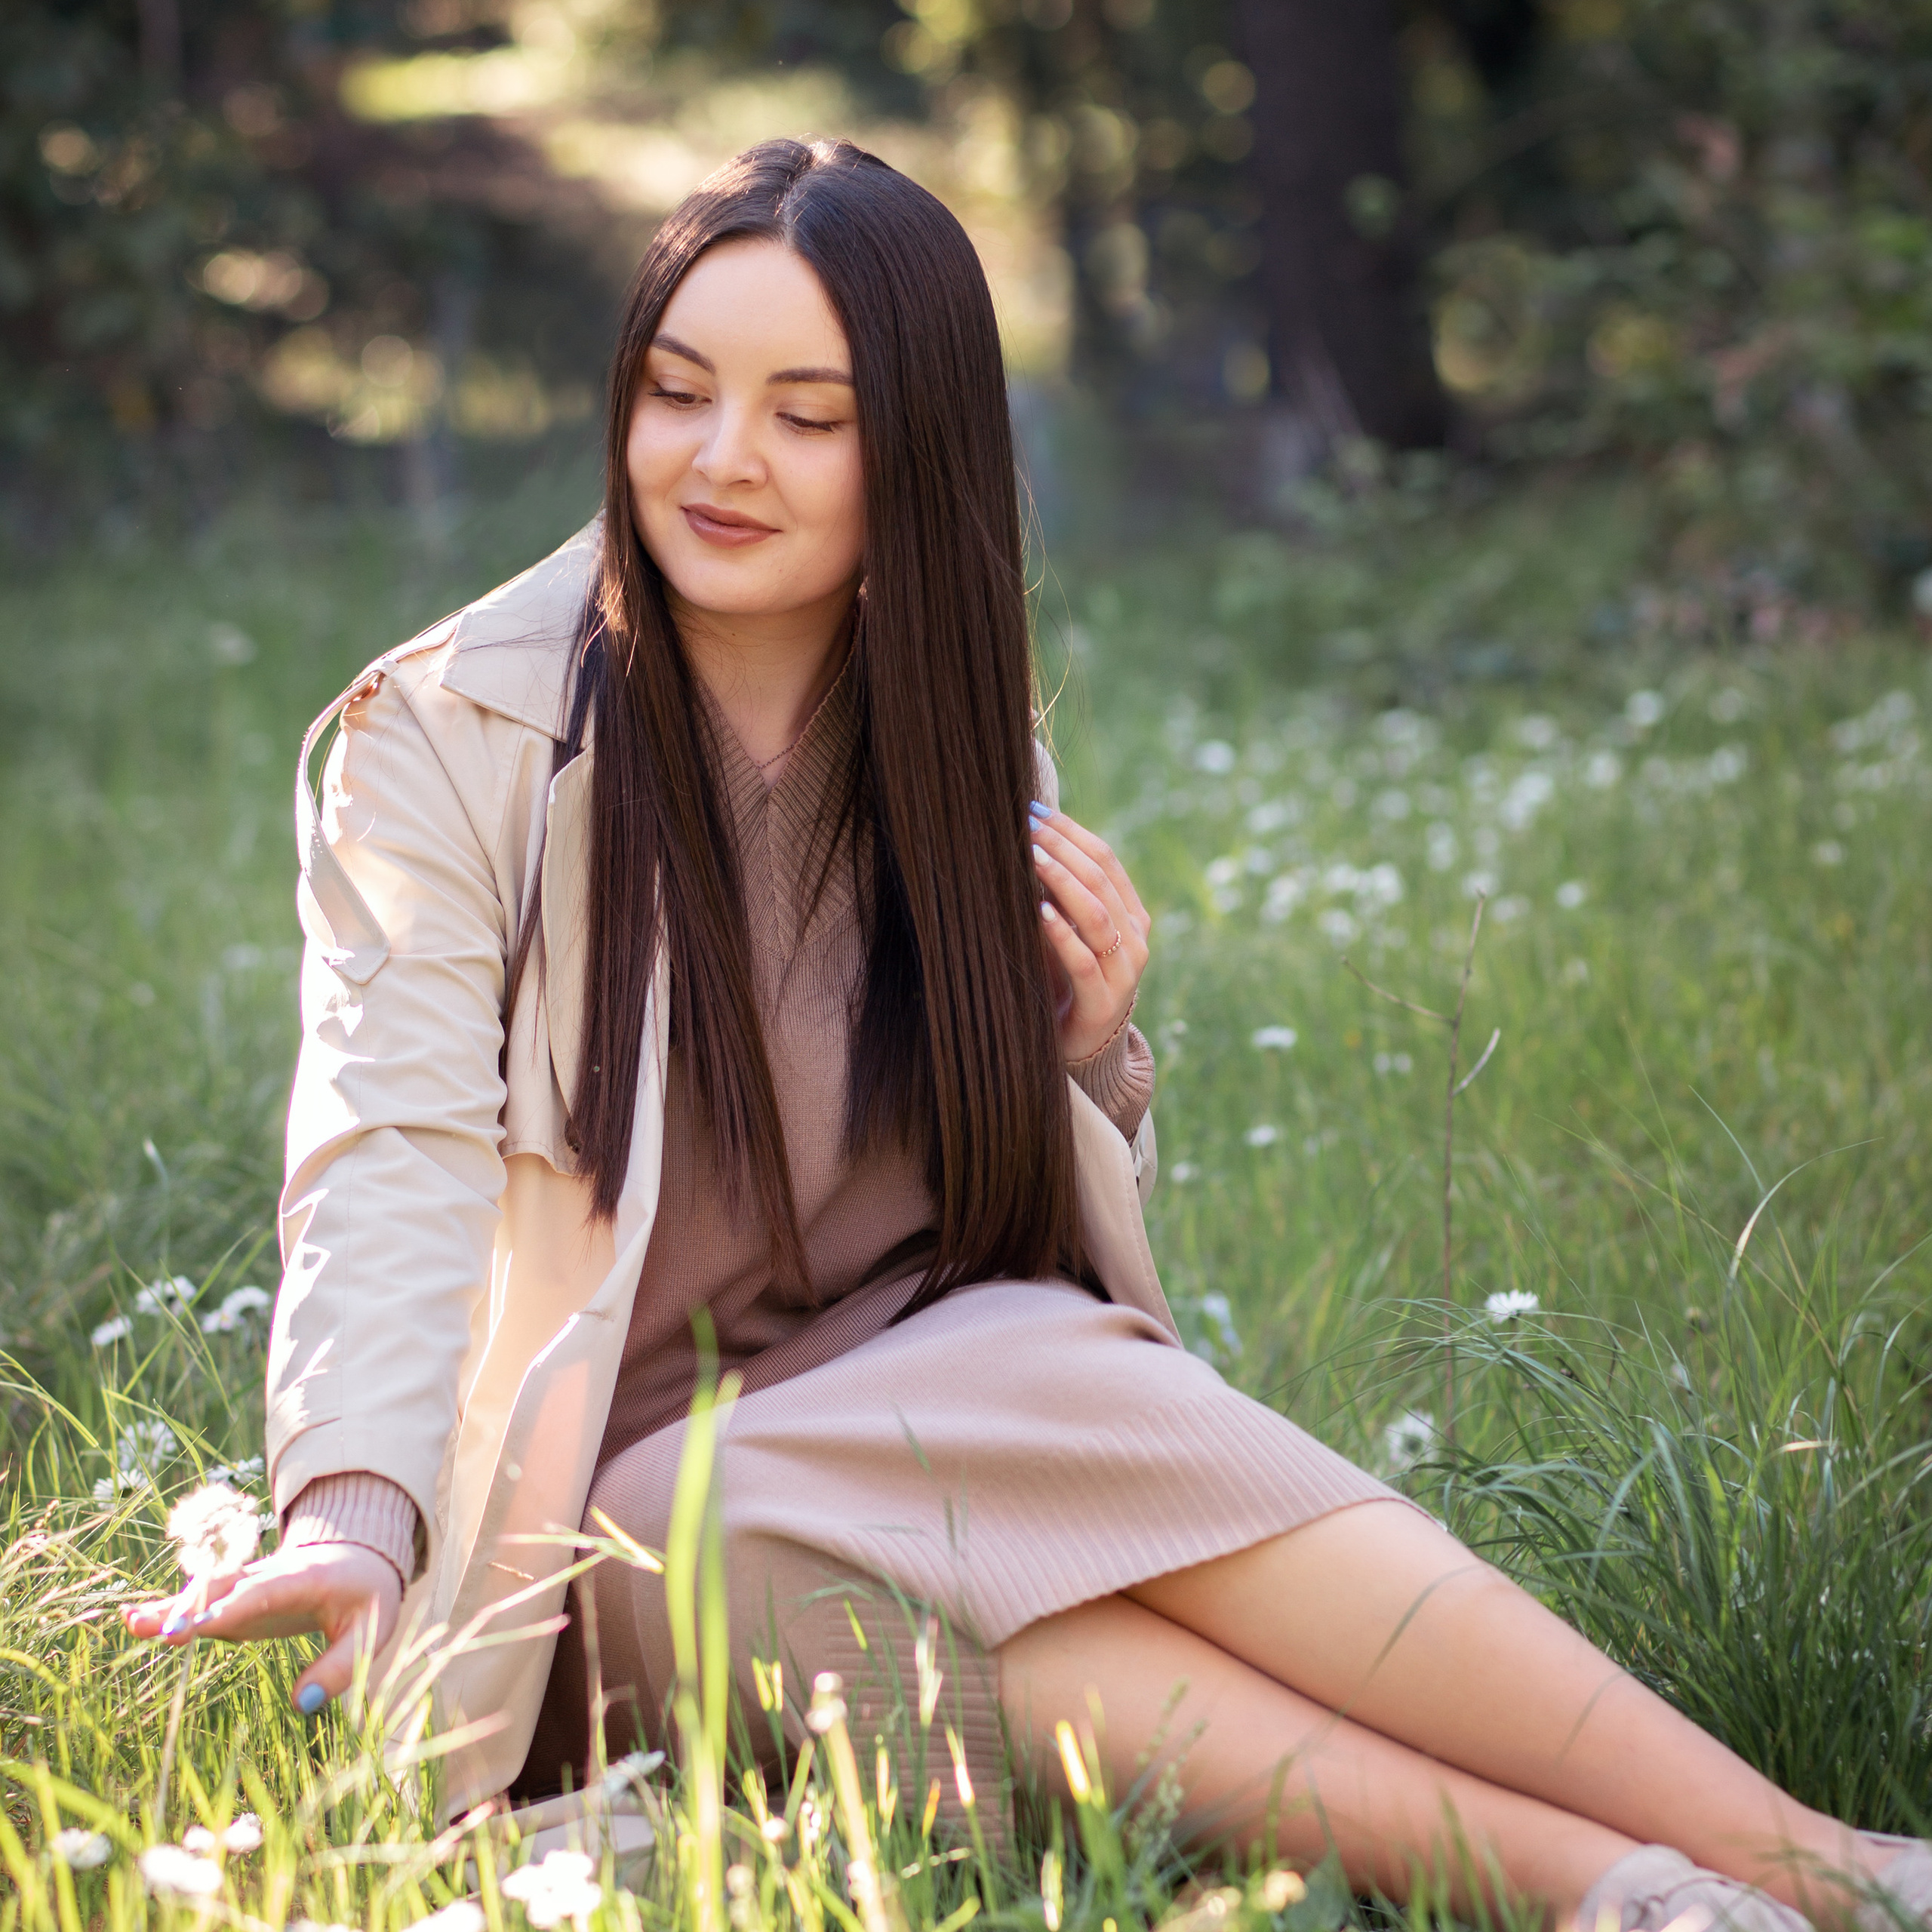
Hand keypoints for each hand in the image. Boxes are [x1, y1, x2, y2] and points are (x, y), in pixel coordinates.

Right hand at [122, 1541, 401, 1716]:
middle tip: (158, 1630)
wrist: (361, 1556)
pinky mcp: (237, 1598)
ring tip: (133, 1623)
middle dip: (193, 1606)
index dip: (233, 1607)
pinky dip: (174, 1610)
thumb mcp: (371, 1630)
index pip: (265, 1591)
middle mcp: (270, 1574)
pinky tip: (137, 1621)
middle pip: (227, 1586)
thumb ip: (339, 1668)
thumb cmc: (367, 1595)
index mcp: (305, 1577)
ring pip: (208, 1590)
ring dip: (174, 1606)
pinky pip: (204, 1602)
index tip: (202, 1626)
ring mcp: (250, 1583)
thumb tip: (301, 1706)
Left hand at [1030, 800, 1150, 1062]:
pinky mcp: (1103, 1001)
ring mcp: (1124, 971)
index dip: (1071, 832)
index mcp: (1131, 914)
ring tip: (1032, 857)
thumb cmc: (1066, 978)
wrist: (1083, 1044)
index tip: (1035, 811)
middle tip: (1026, 828)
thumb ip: (1057, 893)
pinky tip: (1038, 911)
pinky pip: (1084, 960)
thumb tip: (1024, 839)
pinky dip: (1062, 933)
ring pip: (1097, 915)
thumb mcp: (1067, 929)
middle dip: (1062, 849)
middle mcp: (1135, 938)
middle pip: (1101, 881)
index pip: (1105, 860)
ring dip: (1061, 882)